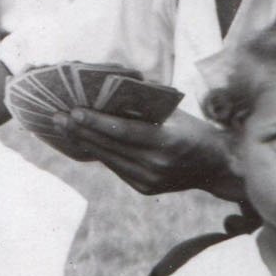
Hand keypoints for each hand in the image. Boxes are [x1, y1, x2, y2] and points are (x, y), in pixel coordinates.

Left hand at [54, 109, 238, 198]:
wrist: (218, 166)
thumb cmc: (196, 130)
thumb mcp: (175, 113)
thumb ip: (145, 104)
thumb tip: (111, 87)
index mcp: (166, 143)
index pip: (122, 132)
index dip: (95, 121)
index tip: (73, 110)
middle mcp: (155, 165)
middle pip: (109, 146)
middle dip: (80, 130)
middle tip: (57, 116)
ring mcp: (148, 181)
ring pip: (108, 158)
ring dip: (84, 142)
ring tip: (63, 127)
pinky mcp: (144, 188)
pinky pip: (115, 167)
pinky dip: (99, 152)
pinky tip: (83, 140)